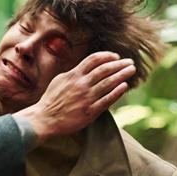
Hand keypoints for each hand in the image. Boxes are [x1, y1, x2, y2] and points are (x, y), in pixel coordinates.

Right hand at [15, 52, 136, 141]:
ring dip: (122, 75)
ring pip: (108, 83)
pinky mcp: (90, 111)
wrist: (45, 119)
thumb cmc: (51, 100)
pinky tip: (124, 86)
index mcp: (73, 75)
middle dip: (120, 64)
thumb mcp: (60, 80)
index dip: (107, 56)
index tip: (116, 57)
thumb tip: (86, 67)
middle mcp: (81, 84)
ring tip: (131, 70)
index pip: (94, 60)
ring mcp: (86, 98)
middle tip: (130, 62)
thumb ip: (74, 73)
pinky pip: (107, 100)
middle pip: (105, 69)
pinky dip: (117, 92)